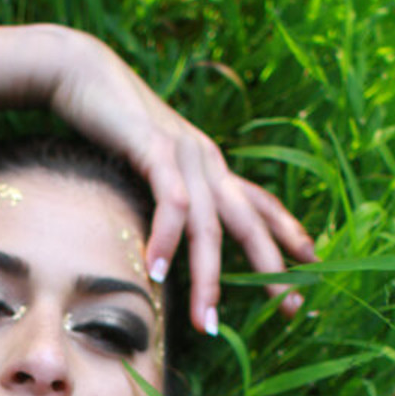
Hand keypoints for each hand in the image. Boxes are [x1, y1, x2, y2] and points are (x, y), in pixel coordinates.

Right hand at [0, 22, 316, 335]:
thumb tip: (166, 240)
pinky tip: (155, 274)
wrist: (82, 72)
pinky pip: (169, 202)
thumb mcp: (149, 165)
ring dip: (208, 280)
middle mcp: (207, 160)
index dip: (289, 232)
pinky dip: (165, 240)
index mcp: (210, 165)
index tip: (312, 263)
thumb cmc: (110, 125)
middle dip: (270, 268)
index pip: (259, 203)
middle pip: (248, 223)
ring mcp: (184, 154)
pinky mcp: (154, 148)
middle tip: (288, 308)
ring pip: (208, 226)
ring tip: (208, 323)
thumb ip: (165, 197)